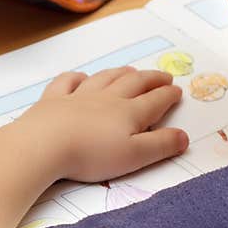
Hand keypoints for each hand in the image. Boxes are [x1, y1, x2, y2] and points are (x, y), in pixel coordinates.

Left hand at [12, 67, 188, 182]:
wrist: (44, 145)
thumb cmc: (91, 154)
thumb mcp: (134, 156)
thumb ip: (161, 146)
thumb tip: (184, 136)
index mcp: (128, 112)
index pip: (155, 100)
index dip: (168, 95)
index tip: (177, 91)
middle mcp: (107, 99)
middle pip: (133, 83)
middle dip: (151, 79)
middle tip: (163, 76)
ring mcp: (78, 96)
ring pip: (105, 78)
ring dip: (121, 73)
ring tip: (131, 70)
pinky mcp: (53, 100)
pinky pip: (68, 82)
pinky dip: (77, 78)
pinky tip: (82, 78)